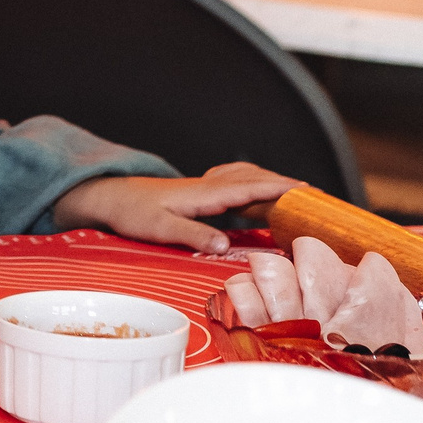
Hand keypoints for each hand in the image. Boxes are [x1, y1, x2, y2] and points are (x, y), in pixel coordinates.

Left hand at [52, 162, 302, 252]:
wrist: (109, 197)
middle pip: (252, 179)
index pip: (249, 188)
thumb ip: (193, 235)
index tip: (306, 191)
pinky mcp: (196, 192)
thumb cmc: (132, 213)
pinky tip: (255, 191)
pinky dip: (251, 183)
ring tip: (293, 191)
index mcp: (204, 194)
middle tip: (314, 193)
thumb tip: (226, 244)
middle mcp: (207, 186)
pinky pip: (232, 182)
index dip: (278, 189)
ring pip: (243, 177)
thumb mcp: (161, 228)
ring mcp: (202, 187)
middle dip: (282, 183)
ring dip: (267, 181)